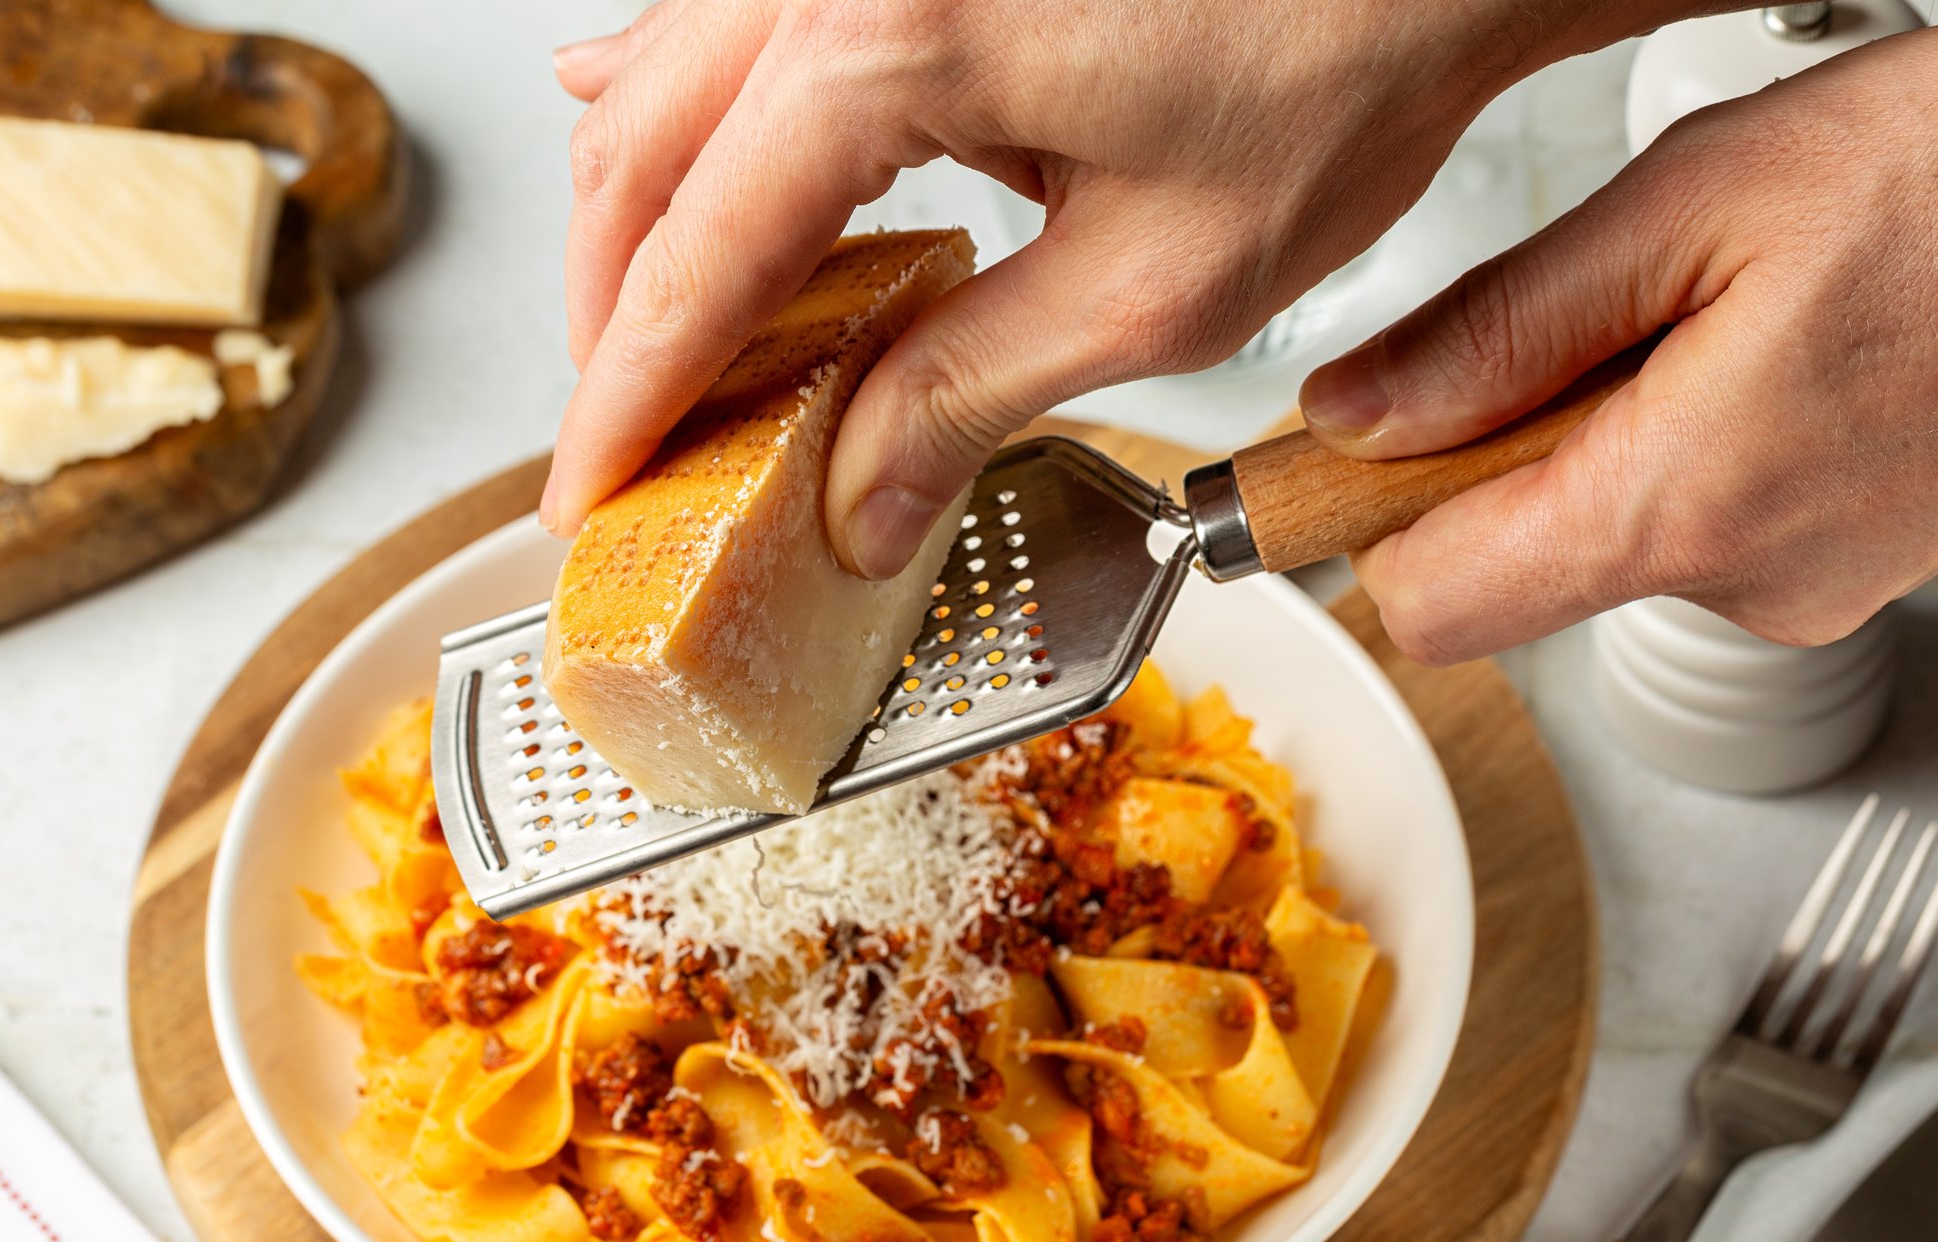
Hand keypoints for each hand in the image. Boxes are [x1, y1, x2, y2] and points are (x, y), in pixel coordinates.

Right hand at [543, 0, 1661, 575]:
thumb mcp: (1156, 283)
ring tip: (665, 351)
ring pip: (660, 77)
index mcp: (889, 37)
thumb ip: (971, 394)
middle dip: (610, 314)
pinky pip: (732, 25)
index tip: (594, 495)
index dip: (626, 399)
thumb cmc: (1343, 49)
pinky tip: (687, 173)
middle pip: (633, 153)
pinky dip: (698, 126)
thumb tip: (856, 498)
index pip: (692, 258)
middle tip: (631, 441)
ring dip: (645, 222)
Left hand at [1301, 20, 1937, 664]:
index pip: (1431, 606)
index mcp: (1678, 504)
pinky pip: (1709, 524)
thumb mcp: (1698, 203)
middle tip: (1581, 327)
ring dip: (1612, 437)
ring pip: (1613, 539)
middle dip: (1500, 460)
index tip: (1367, 444)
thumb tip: (1355, 414)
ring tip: (1720, 317)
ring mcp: (1806, 584)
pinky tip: (1776, 349)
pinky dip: (1698, 444)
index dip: (1373, 522)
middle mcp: (1743, 580)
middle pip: (1511, 574)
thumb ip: (1501, 330)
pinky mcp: (1853, 563)